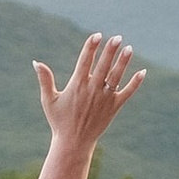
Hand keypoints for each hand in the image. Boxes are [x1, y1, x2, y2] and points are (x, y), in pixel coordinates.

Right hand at [35, 35, 143, 154]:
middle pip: (103, 65)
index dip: (91, 47)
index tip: (97, 35)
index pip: (85, 61)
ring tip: (129, 48)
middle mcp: (92, 90)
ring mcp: (104, 98)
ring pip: (116, 76)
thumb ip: (45, 80)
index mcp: (77, 85)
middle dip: (110, 50)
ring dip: (123, 62)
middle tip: (117, 37)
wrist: (74, 142)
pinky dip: (135, 83)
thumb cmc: (59, 121)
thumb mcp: (49, 100)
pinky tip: (142, 72)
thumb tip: (36, 62)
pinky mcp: (114, 107)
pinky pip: (127, 93)